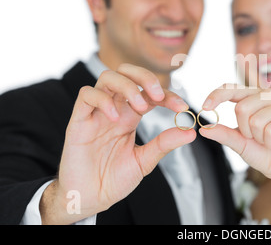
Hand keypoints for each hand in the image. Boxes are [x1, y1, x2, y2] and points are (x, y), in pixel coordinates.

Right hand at [41, 64, 195, 223]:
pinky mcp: (78, 120)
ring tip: (140, 108)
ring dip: (127, 86)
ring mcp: (96, 113)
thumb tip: (191, 132)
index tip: (183, 107)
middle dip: (145, 77)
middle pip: (126, 72)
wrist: (89, 198)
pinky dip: (103, 100)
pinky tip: (115, 117)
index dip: (168, 95)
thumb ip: (164, 144)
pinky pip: (87, 95)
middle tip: (158, 96)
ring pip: (107, 78)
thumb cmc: (114, 179)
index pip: (150, 93)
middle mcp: (114, 109)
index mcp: (130, 116)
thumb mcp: (144, 161)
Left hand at [199, 85, 270, 187]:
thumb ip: (224, 134)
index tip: (205, 107)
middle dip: (245, 131)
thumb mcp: (239, 143)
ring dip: (260, 138)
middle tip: (257, 138)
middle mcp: (268, 96)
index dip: (217, 95)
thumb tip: (204, 128)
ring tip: (269, 140)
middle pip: (242, 109)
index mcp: (252, 97)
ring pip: (257, 121)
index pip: (231, 88)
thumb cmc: (262, 152)